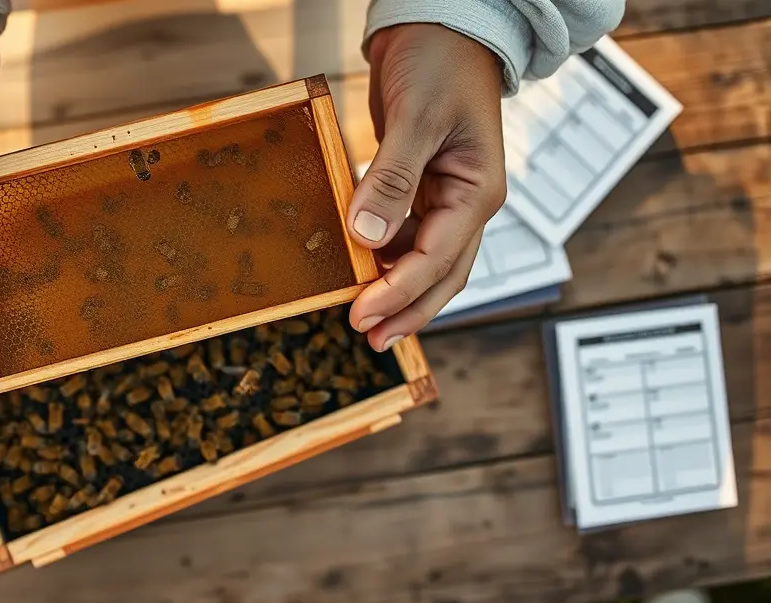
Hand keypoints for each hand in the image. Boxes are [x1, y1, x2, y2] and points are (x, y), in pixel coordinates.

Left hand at [346, 23, 505, 349]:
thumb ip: (391, 179)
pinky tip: (359, 269)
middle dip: (406, 310)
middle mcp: (465, 202)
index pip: (438, 259)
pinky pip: (403, 234)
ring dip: (394, 289)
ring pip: (422, 260)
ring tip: (361, 316)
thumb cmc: (442, 61)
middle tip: (368, 338)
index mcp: (477, 192)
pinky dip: (383, 256)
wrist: (439, 24)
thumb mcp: (416, 118)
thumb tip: (367, 236)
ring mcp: (442, 197)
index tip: (362, 316)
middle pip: (439, 275)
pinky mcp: (417, 187)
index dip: (398, 293)